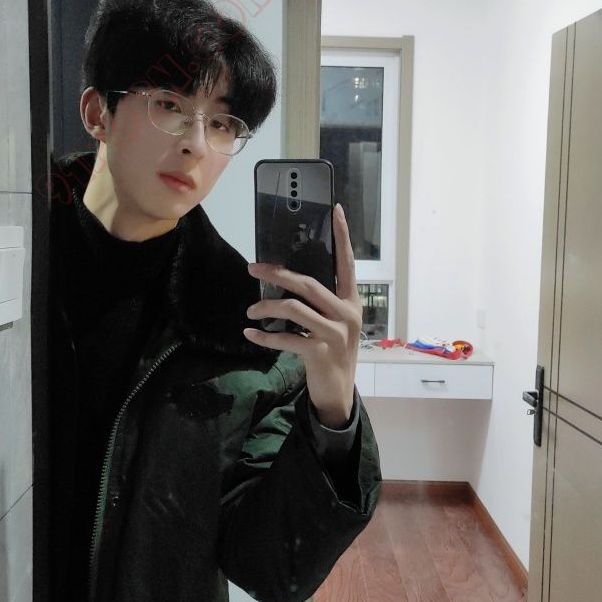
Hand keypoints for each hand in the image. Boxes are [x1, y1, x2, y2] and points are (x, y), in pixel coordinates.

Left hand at [244, 204, 362, 427]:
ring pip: (293, 308)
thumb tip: (288, 280)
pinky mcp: (320, 353)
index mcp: (351, 301)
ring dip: (265, 308)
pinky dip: (264, 336)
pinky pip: (285, 338)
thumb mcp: (335, 324)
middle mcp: (347, 313)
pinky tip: (250, 334)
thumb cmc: (332, 352)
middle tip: (253, 269)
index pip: (347, 262)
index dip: (342, 236)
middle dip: (277, 274)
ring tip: (250, 312)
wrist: (338, 392)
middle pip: (308, 284)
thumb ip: (321, 303)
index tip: (335, 209)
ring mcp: (335, 333)